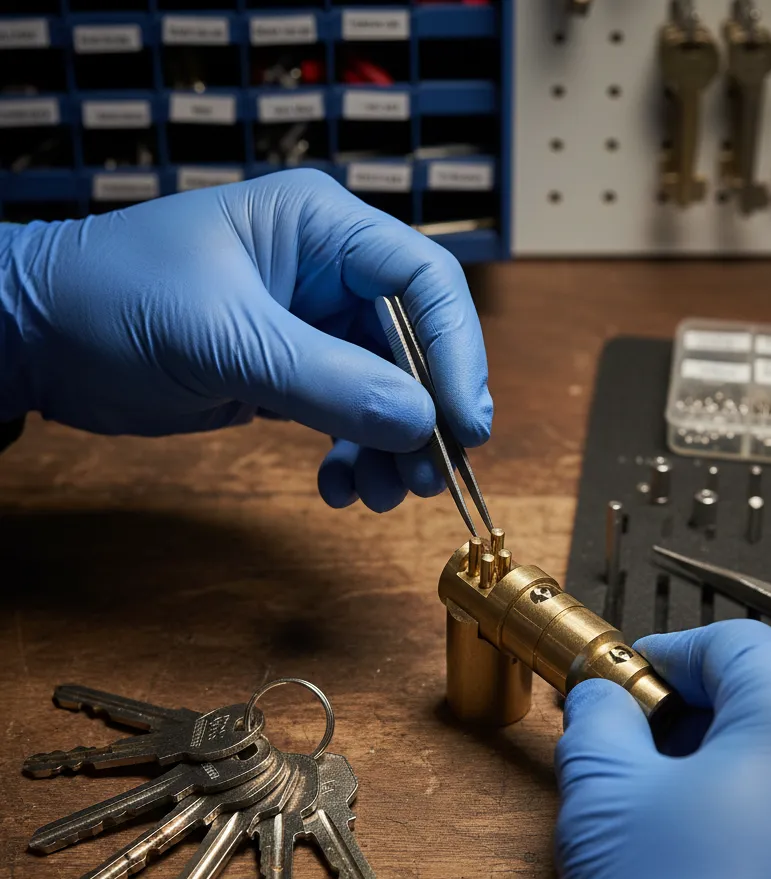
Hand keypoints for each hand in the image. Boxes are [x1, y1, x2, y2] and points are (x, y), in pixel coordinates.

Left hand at [0, 169, 491, 511]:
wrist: (37, 339)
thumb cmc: (112, 301)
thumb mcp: (224, 339)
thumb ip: (328, 382)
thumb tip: (421, 422)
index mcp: (322, 227)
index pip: (425, 280)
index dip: (457, 350)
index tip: (463, 422)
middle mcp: (330, 272)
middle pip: (419, 345)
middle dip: (428, 414)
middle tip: (428, 476)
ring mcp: (314, 326)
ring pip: (391, 390)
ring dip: (395, 448)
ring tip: (379, 494)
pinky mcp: (294, 372)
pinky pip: (352, 417)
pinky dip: (355, 456)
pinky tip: (336, 487)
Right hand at [555, 620, 770, 878]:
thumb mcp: (603, 802)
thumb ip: (598, 720)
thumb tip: (601, 696)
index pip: (733, 643)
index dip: (670, 655)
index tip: (636, 681)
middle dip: (711, 719)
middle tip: (652, 756)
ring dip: (758, 775)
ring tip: (696, 826)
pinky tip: (750, 878)